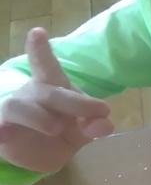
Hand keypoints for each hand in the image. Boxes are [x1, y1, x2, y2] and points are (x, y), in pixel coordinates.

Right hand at [0, 28, 112, 172]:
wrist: (40, 153)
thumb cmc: (62, 129)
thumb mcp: (83, 129)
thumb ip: (93, 125)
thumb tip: (105, 124)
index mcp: (53, 85)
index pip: (47, 65)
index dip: (40, 49)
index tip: (37, 32)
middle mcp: (31, 94)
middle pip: (49, 92)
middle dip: (75, 103)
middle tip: (98, 112)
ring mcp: (14, 111)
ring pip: (18, 106)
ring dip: (39, 117)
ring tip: (57, 128)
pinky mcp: (1, 130)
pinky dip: (1, 131)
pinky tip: (4, 134)